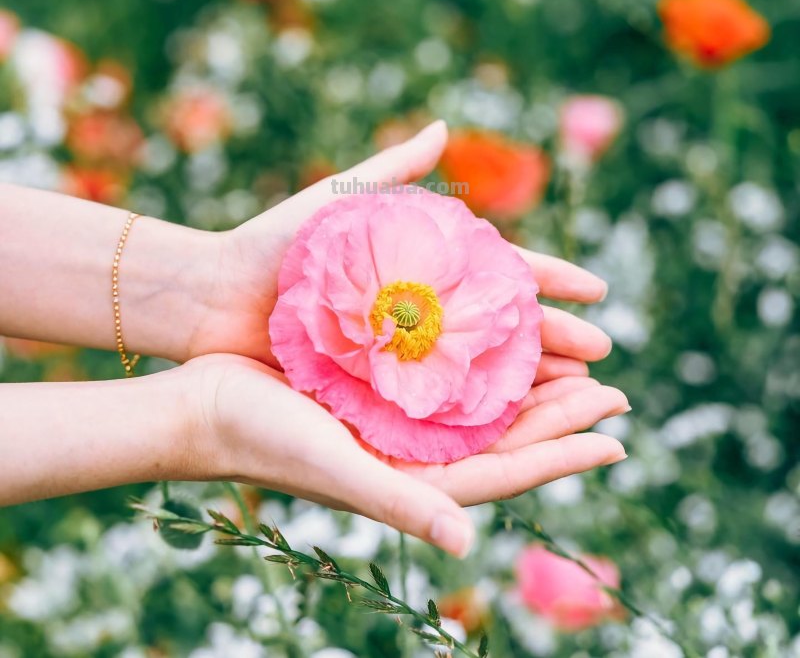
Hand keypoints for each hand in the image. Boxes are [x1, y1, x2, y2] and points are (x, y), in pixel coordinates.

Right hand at [183, 353, 627, 557]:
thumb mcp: (333, 468)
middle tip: (613, 387)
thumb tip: (470, 545)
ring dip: (527, 384)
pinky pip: (441, 375)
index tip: (617, 436)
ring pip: (478, 403)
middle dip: (560, 414)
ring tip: (573, 361)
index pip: (506, 472)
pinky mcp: (372, 387)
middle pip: (503, 436)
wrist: (200, 404)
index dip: (564, 455)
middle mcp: (409, 451)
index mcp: (409, 479)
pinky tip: (494, 336)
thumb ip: (399, 502)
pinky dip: (476, 360)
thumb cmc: (261, 439)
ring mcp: (392, 420)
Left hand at [192, 121, 612, 381]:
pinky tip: (517, 421)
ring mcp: (401, 352)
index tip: (598, 288)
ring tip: (580, 391)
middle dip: (556, 336)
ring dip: (531, 377)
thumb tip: (446, 126)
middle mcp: (420, 312)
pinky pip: (437, 399)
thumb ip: (393, 168)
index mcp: (422, 265)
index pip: (502, 272)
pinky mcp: (376, 387)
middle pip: (503, 325)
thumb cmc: (275, 243)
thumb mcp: (338, 199)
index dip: (551, 279)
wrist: (212, 295)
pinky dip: (479, 409)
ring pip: (480, 366)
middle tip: (606, 354)